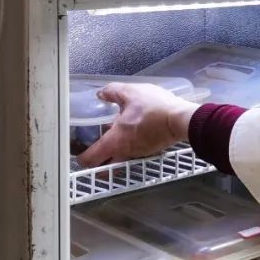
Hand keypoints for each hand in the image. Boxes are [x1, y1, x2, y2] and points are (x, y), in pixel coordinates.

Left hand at [77, 83, 198, 167]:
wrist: (181, 119)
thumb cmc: (155, 108)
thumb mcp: (131, 92)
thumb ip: (113, 91)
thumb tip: (101, 93)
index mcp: (115, 141)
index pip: (90, 159)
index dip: (81, 157)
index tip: (78, 151)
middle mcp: (125, 152)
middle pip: (106, 167)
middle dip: (98, 163)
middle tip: (95, 150)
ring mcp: (139, 152)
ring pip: (121, 159)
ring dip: (115, 152)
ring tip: (115, 134)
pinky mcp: (151, 149)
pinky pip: (134, 152)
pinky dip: (130, 146)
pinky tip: (133, 130)